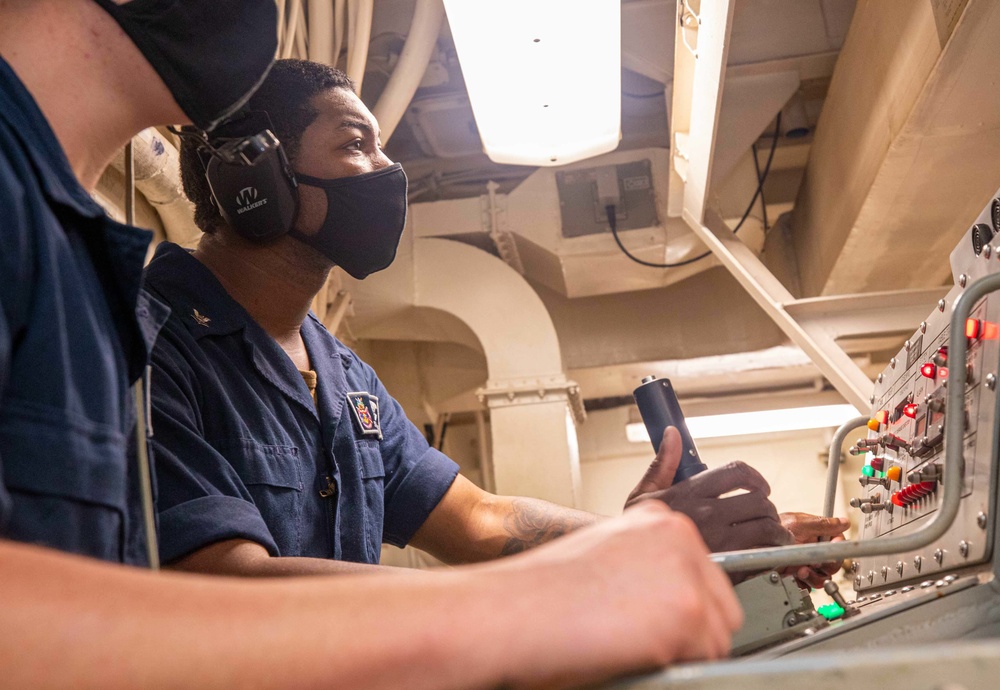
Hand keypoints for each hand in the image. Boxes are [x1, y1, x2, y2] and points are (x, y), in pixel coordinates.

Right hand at [500, 501, 742, 684]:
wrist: (511, 610)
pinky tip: (631, 655)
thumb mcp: (603, 553)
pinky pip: (706, 663)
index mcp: (660, 520)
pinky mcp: (688, 615)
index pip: (704, 577)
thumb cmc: (542, 592)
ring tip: (630, 646)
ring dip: (682, 654)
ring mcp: (687, 574)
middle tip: (640, 641)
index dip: (678, 608)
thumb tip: (668, 600)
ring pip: (717, 638)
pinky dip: (674, 671)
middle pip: (721, 606)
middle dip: (691, 633)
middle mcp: (680, 537)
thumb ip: (645, 564)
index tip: (651, 620)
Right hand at [624, 428, 791, 552]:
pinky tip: (766, 553)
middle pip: (758, 500)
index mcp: (690, 493)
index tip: (759, 486)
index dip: (755, 477)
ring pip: (766, 527)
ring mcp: (720, 541)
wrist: (635, 568)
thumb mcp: (644, 494)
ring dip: (776, 530)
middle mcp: (707, 514)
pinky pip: (762, 554)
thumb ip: (662, 463)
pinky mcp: (727, 566)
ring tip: (774, 534)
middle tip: (765, 513)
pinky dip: (770, 553)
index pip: (736, 472)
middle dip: (767, 506)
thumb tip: (671, 435)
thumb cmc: (640, 533)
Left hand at [778, 512, 850, 587]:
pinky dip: (804, 584)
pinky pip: (808, 586)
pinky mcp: (795, 577)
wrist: (752, 546)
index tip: (833, 547)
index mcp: (814, 536)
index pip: (837, 544)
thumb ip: (822, 524)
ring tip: (802, 570)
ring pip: (822, 578)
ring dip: (814, 576)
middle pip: (832, 564)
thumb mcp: (798, 523)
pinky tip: (795, 577)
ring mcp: (804, 564)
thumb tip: (844, 522)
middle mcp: (811, 551)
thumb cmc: (772, 530)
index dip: (837, 546)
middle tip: (816, 562)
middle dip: (826, 564)